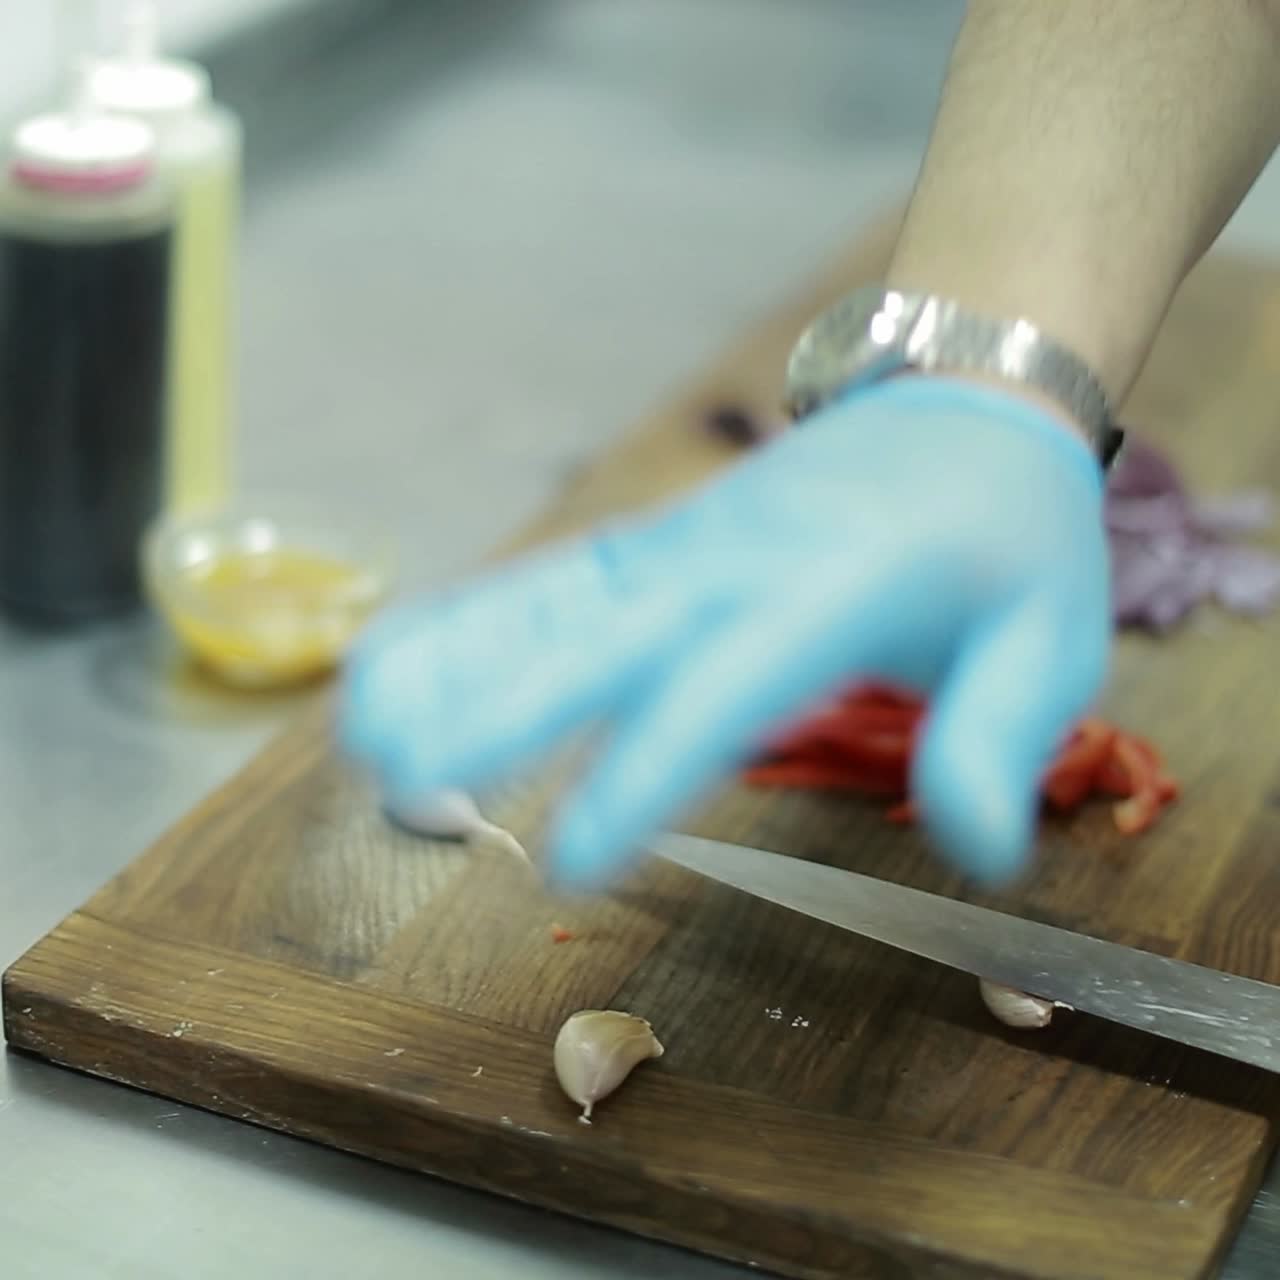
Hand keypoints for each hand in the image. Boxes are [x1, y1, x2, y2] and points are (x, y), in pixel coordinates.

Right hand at [341, 377, 1110, 887]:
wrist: (961, 401)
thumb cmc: (1008, 531)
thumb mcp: (1052, 635)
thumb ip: (999, 736)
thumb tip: (976, 850)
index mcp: (829, 588)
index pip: (723, 685)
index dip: (645, 768)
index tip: (573, 854)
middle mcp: (729, 562)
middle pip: (598, 633)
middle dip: (497, 704)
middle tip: (401, 770)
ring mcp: (680, 546)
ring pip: (550, 601)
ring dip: (454, 657)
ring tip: (362, 723)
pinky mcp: (656, 545)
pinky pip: (554, 584)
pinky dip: (474, 622)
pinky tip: (404, 662)